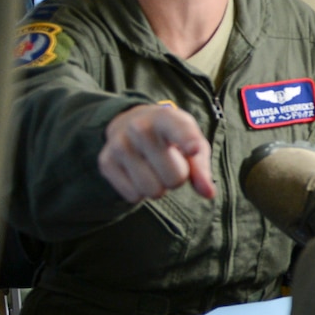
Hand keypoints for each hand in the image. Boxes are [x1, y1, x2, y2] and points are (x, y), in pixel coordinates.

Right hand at [99, 105, 216, 203]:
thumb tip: (208, 193)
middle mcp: (138, 127)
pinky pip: (133, 196)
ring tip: (154, 168)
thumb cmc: (173, 137)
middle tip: (169, 164)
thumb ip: (201, 168)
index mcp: (165, 118)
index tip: (193, 149)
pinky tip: (138, 173)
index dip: (187, 141)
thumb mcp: (193, 144)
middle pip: (174, 178)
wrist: (132, 122)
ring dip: (158, 188)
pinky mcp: (105, 162)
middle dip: (177, 179)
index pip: (178, 131)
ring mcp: (119, 145)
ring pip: (152, 191)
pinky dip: (139, 192)